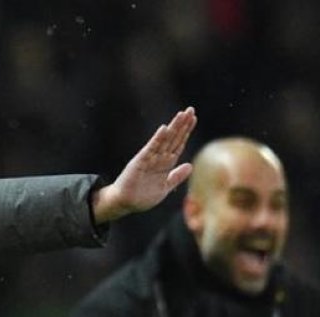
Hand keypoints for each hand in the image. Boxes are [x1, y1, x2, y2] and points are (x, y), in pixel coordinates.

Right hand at [92, 107, 196, 222]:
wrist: (125, 203)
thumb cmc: (143, 196)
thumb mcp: (165, 187)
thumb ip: (176, 177)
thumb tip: (190, 166)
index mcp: (165, 164)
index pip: (178, 144)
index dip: (186, 131)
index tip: (193, 119)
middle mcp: (158, 158)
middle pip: (173, 138)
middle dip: (182, 124)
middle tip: (191, 109)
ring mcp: (149, 158)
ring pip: (165, 140)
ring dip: (173, 127)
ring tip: (182, 114)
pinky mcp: (140, 161)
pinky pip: (151, 149)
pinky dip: (158, 139)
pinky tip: (164, 129)